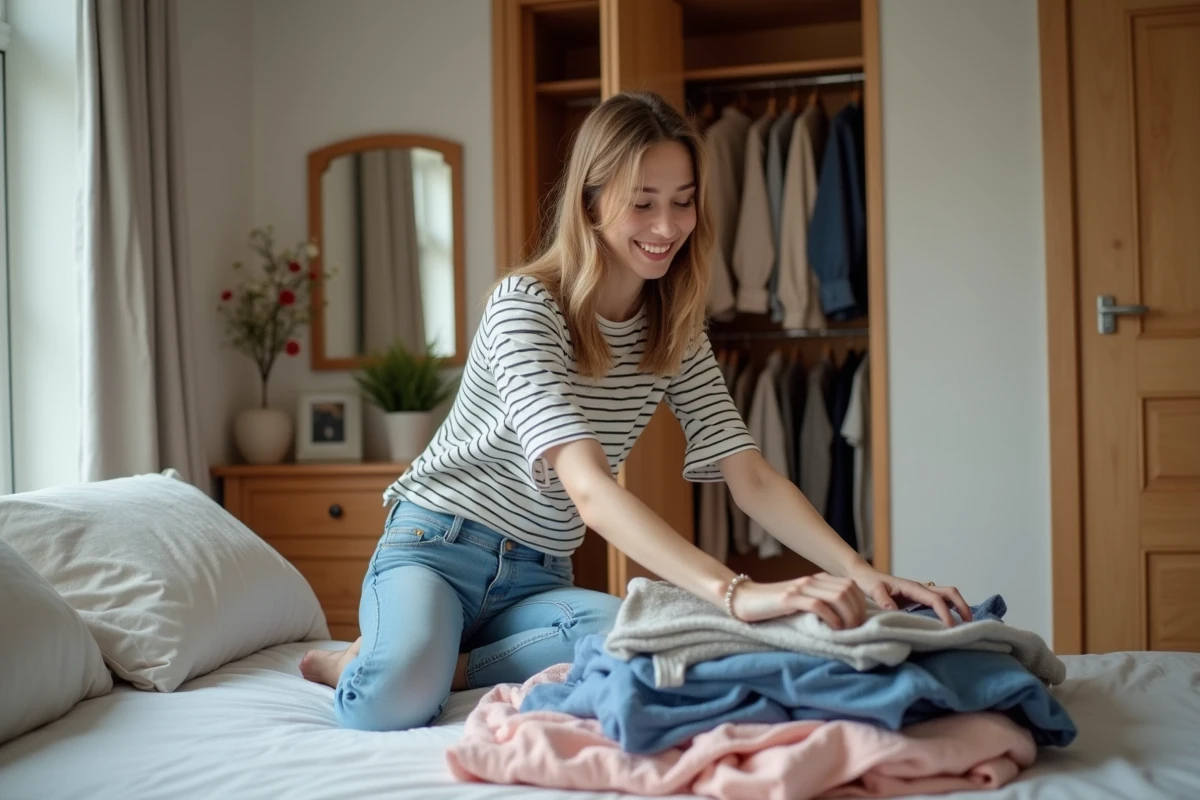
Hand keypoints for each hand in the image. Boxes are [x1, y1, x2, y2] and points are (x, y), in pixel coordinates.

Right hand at [730, 573, 867, 628]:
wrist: (745, 600)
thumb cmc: (775, 606)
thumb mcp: (803, 600)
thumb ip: (822, 602)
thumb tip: (848, 619)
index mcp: (818, 579)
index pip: (852, 586)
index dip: (861, 605)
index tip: (860, 623)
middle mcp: (812, 580)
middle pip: (849, 590)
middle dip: (857, 612)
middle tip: (855, 631)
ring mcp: (800, 588)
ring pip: (838, 596)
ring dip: (848, 616)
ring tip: (846, 632)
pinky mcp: (789, 599)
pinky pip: (818, 605)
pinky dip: (831, 618)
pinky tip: (832, 629)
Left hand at [846, 565, 971, 625]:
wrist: (863, 576)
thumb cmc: (868, 583)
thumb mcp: (873, 590)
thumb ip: (883, 600)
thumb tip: (895, 611)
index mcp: (912, 587)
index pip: (935, 599)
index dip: (945, 613)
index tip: (951, 627)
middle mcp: (920, 588)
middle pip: (949, 592)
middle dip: (962, 606)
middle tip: (969, 624)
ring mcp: (920, 592)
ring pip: (946, 596)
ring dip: (958, 607)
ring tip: (965, 625)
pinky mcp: (917, 598)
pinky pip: (938, 602)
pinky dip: (949, 609)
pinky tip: (950, 622)